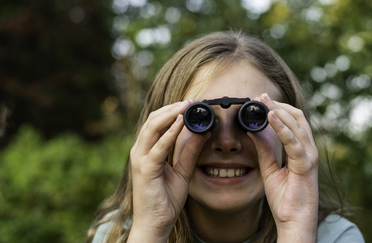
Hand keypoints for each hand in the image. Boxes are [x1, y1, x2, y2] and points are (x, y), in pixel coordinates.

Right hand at [128, 100, 209, 242]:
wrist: (155, 223)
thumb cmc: (165, 200)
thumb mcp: (182, 171)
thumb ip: (190, 152)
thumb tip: (203, 132)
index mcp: (146, 151)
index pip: (156, 123)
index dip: (172, 111)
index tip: (190, 104)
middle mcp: (139, 151)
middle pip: (153, 120)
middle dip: (172, 108)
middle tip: (191, 101)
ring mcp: (140, 159)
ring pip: (153, 127)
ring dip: (171, 114)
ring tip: (187, 105)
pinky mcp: (145, 168)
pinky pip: (158, 146)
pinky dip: (170, 132)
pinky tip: (182, 122)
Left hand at [248, 93, 318, 241]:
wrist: (294, 223)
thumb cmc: (285, 200)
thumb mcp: (270, 169)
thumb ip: (265, 149)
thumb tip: (253, 130)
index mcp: (301, 151)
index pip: (293, 122)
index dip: (279, 109)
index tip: (261, 101)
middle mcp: (309, 150)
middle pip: (297, 118)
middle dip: (278, 105)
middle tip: (260, 96)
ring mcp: (309, 157)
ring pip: (297, 125)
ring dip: (279, 111)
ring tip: (263, 100)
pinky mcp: (306, 166)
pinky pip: (294, 142)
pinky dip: (282, 128)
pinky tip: (270, 117)